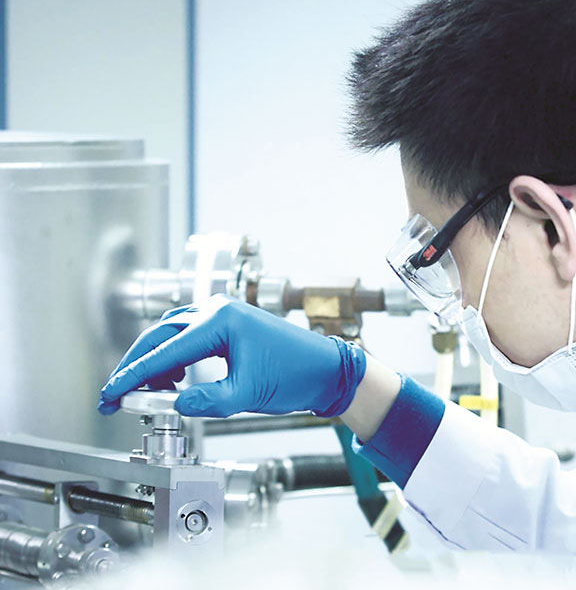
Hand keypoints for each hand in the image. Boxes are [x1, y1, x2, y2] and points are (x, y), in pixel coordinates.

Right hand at [97, 294, 365, 417]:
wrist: (326, 369)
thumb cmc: (296, 375)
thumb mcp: (248, 394)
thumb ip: (208, 401)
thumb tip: (175, 404)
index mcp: (221, 321)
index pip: (165, 351)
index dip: (133, 375)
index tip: (111, 394)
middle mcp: (218, 310)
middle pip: (160, 335)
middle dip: (135, 366)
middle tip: (114, 395)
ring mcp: (223, 314)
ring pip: (171, 334)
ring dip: (154, 360)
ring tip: (144, 391)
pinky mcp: (228, 325)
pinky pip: (188, 336)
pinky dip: (173, 356)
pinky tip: (173, 379)